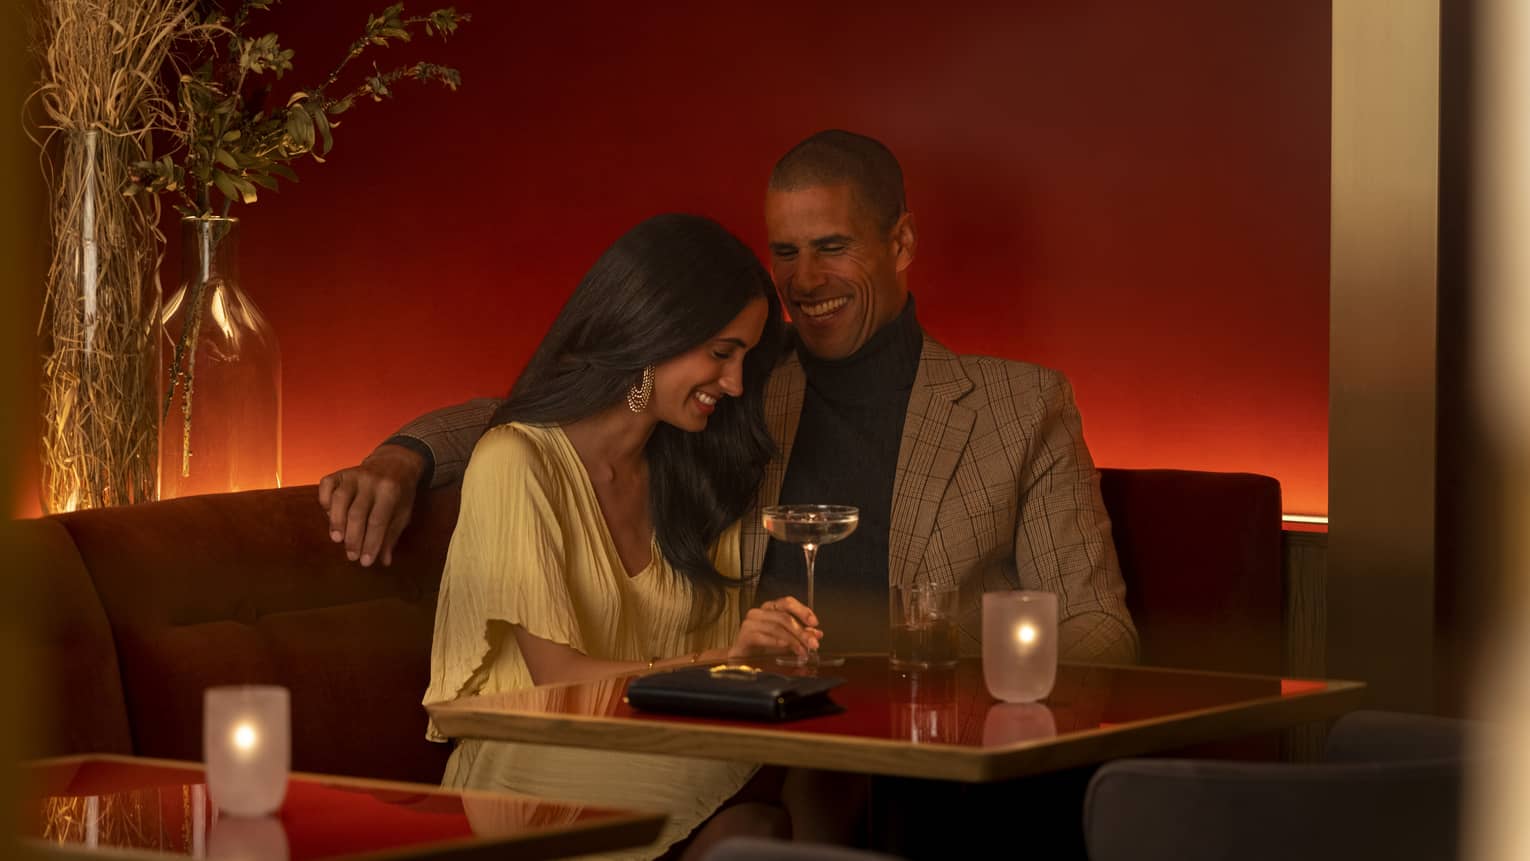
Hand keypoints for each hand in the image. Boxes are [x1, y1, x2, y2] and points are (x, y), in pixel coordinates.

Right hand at [317, 443, 424, 566]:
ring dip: (336, 522)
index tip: (365, 562)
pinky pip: (326, 486)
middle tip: (352, 556)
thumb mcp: (403, 513)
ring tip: (337, 540)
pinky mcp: (339, 473)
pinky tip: (329, 516)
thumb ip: (391, 536)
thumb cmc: (399, 493)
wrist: (394, 462)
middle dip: (353, 538)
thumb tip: (383, 561)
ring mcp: (353, 474)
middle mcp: (371, 480)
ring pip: (339, 500)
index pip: (378, 521)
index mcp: (390, 490)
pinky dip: (324, 502)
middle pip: (357, 513)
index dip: (371, 543)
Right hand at [730, 596, 821, 658]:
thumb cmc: (763, 649)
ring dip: (792, 640)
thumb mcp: (787, 642)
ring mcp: (750, 623)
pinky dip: (776, 642)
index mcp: (770, 609)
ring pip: (776, 627)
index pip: (787, 602)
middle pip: (784, 616)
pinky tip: (785, 647)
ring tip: (802, 651)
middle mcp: (759, 612)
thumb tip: (817, 634)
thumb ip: (801, 636)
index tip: (815, 622)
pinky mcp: (744, 635)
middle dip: (801, 631)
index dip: (802, 610)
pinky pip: (763, 636)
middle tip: (812, 643)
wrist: (742, 661)